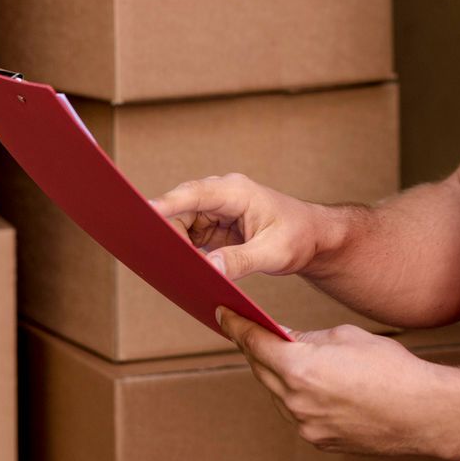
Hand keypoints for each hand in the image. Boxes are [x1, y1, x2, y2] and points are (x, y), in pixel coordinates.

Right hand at [147, 172, 331, 280]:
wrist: (314, 238)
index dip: (167, 203)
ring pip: (181, 224)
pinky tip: (182, 267)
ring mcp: (216, 211)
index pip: (194, 194)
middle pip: (180, 209)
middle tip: (155, 255)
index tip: (145, 213)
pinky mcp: (214, 226)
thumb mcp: (273, 252)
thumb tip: (210, 269)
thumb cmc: (299, 237)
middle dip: (166, 230)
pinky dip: (185, 251)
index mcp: (236, 192)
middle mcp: (221, 196)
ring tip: (169, 266)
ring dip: (176, 244)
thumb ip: (240, 260)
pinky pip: (190, 236)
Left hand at [215, 309, 451, 457]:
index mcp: (299, 369)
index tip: (222, 313)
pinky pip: (296, 413)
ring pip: (276, 394)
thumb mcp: (345, 336)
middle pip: (260, 369)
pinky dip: (294, 396)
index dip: (235, 326)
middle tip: (245, 330)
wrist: (423, 412)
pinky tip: (304, 383)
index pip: (254, 343)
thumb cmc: (390, 368)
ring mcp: (306, 426)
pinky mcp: (319, 440)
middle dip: (253, 348)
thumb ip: (307, 337)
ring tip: (275, 355)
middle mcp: (295, 402)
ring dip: (274, 374)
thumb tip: (287, 339)